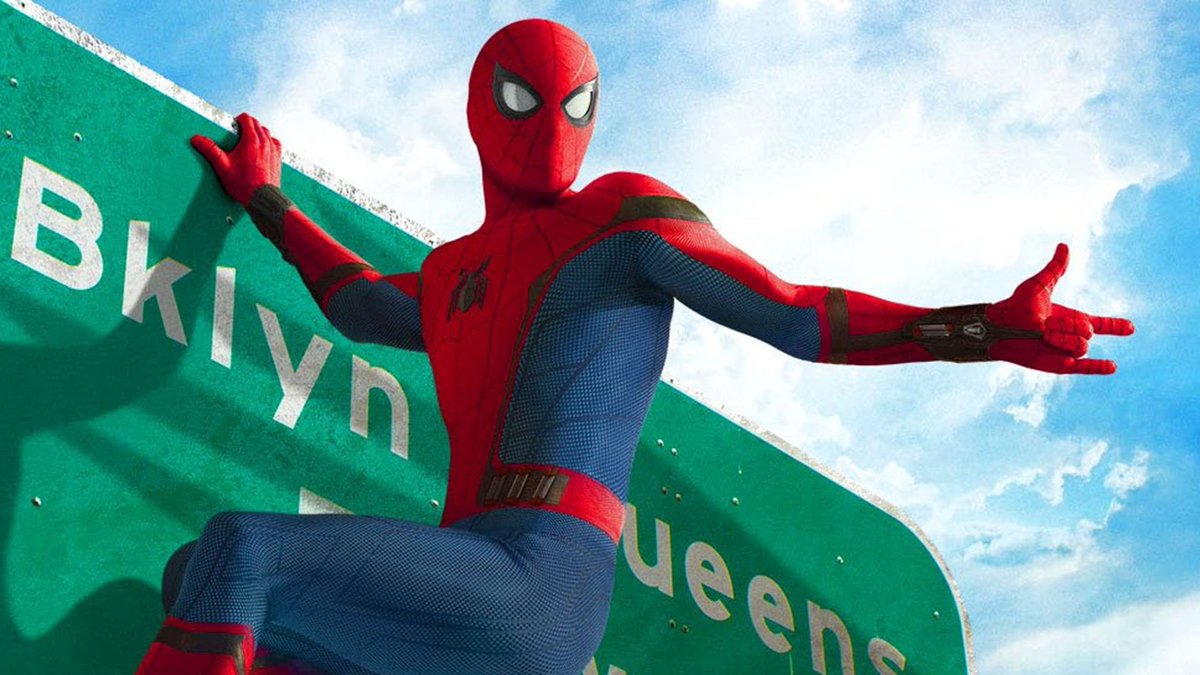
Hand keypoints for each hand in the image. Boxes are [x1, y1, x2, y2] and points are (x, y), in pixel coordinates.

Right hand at [190, 112, 281, 205]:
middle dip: (247, 125)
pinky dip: (268, 141)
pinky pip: (274, 143)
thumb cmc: (244, 185)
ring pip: (266, 132)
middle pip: (257, 124)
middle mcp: (265, 142)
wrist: (262, 198)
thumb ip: (210, 150)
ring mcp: (273, 150)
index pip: (247, 118)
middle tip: (238, 134)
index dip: (238, 119)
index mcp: (251, 141)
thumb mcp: (223, 167)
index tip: (233, 126)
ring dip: (258, 132)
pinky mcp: (278, 158)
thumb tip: (197, 139)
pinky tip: (262, 148)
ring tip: (248, 141)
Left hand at [986, 243, 1133, 374]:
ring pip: (1081, 346)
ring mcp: (1064, 351)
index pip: (1098, 323)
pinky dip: (1097, 367)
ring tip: (1043, 336)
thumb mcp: (1038, 285)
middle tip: (1046, 324)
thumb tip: (1064, 246)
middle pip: (1088, 331)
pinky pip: (1083, 367)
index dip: (1114, 325)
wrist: (999, 328)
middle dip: (1069, 325)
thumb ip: (1055, 269)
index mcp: (1069, 319)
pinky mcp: (1057, 364)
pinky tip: (1112, 366)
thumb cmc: (1014, 307)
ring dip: (1064, 339)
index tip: (1131, 327)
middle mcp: (1069, 336)